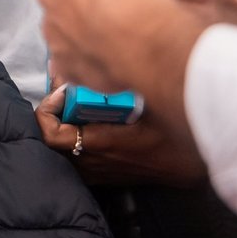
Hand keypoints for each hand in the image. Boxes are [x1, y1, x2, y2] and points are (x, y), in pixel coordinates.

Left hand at [35, 86, 205, 186]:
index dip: (47, 110)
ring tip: (74, 107)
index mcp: (100, 144)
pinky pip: (75, 159)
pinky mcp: (103, 176)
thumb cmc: (172, 133)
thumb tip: (96, 61)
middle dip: (53, 115)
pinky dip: (71, 140)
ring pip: (61, 150)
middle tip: (66, 95)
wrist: (189, 167)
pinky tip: (86, 123)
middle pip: (51, 141)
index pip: (51, 134)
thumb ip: (119, 84)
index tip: (63, 91)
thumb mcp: (148, 103)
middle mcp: (92, 162)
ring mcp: (97, 172)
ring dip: (61, 127)